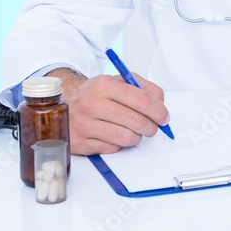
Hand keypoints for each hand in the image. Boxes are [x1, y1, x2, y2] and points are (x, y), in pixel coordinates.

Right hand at [47, 68, 169, 154]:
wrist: (67, 102)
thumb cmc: (97, 93)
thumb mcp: (119, 81)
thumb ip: (144, 88)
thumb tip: (161, 104)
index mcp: (104, 85)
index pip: (142, 101)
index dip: (159, 111)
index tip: (164, 117)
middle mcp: (92, 104)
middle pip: (137, 122)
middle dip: (152, 127)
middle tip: (153, 126)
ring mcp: (84, 125)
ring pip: (127, 138)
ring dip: (136, 137)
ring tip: (133, 130)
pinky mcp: (80, 143)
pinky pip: (113, 149)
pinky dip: (119, 144)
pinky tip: (114, 134)